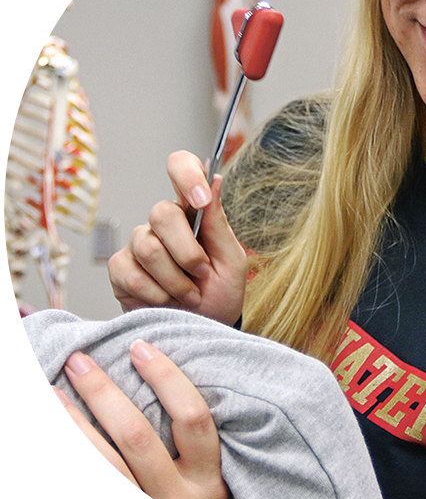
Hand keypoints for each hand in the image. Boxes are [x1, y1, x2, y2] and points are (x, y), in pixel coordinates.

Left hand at [11, 342, 242, 498]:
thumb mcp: (217, 487)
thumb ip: (196, 448)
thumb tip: (163, 386)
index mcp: (209, 482)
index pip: (193, 418)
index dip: (166, 378)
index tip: (139, 348)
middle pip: (138, 438)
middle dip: (103, 394)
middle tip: (78, 363)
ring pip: (104, 475)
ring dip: (73, 431)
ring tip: (51, 397)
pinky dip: (44, 498)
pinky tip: (23, 467)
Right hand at [108, 150, 245, 325]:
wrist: (204, 330)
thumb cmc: (221, 293)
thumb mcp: (232, 260)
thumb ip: (219, 222)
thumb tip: (215, 178)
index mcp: (194, 211)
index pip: (181, 168)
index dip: (186, 174)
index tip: (200, 200)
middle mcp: (163, 223)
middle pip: (161, 213)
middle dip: (187, 252)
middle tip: (202, 275)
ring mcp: (139, 244)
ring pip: (148, 248)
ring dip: (176, 281)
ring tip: (190, 296)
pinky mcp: (120, 269)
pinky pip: (131, 273)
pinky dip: (155, 294)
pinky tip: (167, 302)